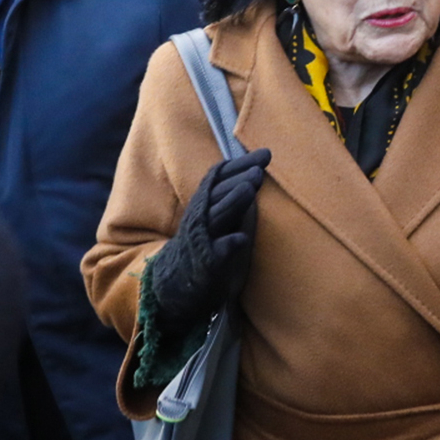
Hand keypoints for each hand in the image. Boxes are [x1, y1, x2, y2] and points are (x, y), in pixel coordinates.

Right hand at [143, 148, 271, 331]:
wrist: (175, 285)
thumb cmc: (204, 246)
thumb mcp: (217, 217)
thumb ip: (233, 197)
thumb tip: (257, 171)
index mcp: (204, 203)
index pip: (220, 178)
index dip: (241, 164)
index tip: (265, 154)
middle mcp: (201, 218)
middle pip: (219, 193)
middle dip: (239, 179)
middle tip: (259, 170)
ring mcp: (202, 241)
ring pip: (216, 217)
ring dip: (233, 202)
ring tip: (250, 188)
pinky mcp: (206, 265)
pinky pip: (216, 254)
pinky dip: (227, 245)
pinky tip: (241, 240)